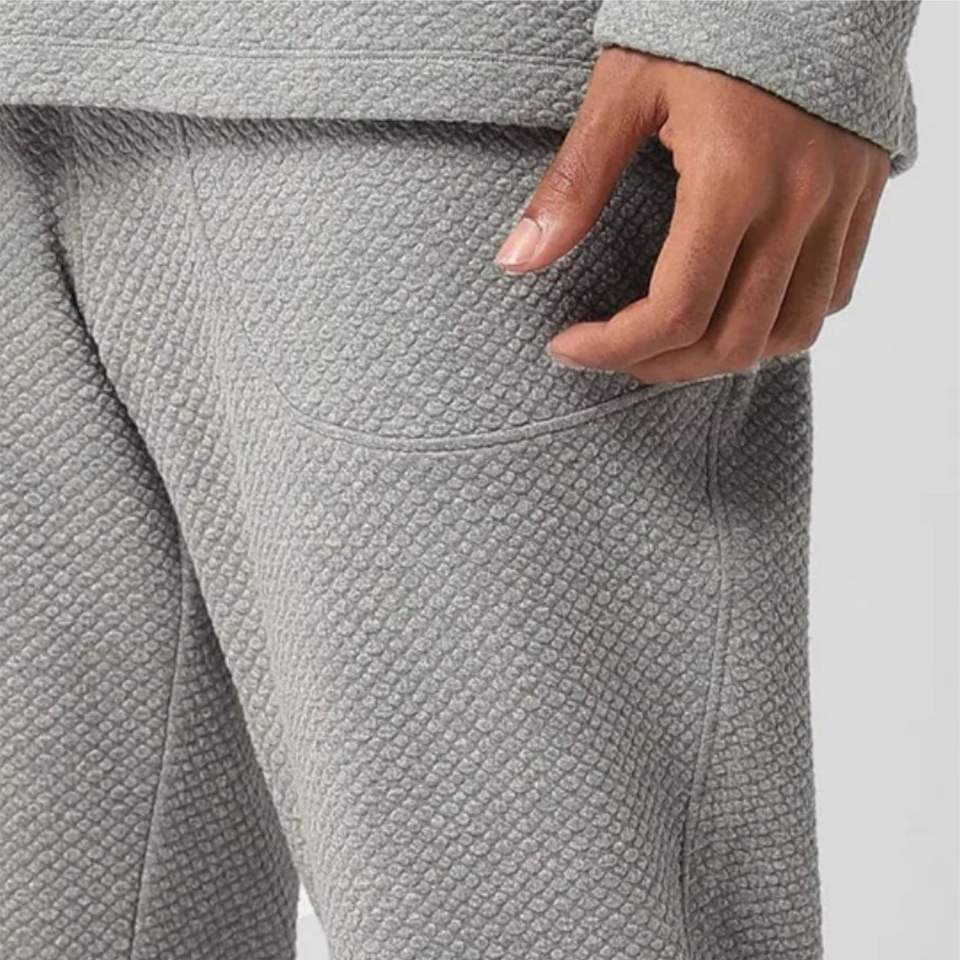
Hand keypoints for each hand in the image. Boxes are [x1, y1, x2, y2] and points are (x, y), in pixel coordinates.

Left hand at [494, 47, 890, 383]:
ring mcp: (839, 205)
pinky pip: (830, 296)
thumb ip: (574, 182)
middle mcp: (796, 203)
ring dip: (722, 357)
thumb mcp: (625, 87)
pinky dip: (778, 324)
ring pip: (789, 333)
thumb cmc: (709, 21)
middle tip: (613, 354)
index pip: (675, 310)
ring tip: (669, 345)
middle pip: (731, 340)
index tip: (566, 347)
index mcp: (733, 177)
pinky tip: (733, 309)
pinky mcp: (862, 199)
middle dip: (660, 365)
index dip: (612, 349)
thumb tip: (518, 261)